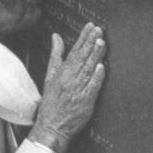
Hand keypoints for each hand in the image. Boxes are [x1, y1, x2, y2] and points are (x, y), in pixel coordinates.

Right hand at [30, 24, 105, 152]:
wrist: (51, 126)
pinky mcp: (85, 102)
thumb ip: (56, 55)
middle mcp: (69, 80)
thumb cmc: (51, 102)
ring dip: (95, 56)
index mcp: (61, 73)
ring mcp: (78, 91)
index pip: (74, 51)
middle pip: (82, 58)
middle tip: (99, 30)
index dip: (83, 38)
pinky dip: (97, 77)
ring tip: (101, 42)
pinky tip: (101, 67)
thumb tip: (56, 37)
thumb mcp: (50, 76)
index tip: (90, 26)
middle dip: (90, 43)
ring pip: (88, 70)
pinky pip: (92, 88)